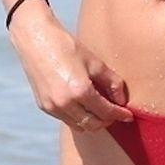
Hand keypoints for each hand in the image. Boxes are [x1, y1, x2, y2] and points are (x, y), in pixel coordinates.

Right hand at [11, 12, 133, 131]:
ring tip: (100, 109)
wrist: (35, 39)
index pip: (105, 112)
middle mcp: (65, 103)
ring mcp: (52, 107)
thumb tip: (121, 100)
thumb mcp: (95, 62)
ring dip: (92, 121)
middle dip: (107, 120)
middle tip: (115, 112)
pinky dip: (77, 117)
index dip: (119, 115)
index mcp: (80, 91)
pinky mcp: (43, 106)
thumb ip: (112, 82)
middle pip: (93, 125)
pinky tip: (83, 105)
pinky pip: (66, 119)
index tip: (128, 115)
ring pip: (79, 125)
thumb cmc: (66, 46)